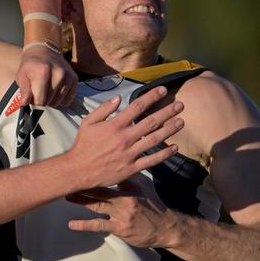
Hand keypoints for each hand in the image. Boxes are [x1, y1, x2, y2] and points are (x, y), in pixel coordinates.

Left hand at [17, 44, 77, 106]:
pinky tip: (55, 91)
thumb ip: (24, 90)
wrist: (44, 51)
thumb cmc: (31, 66)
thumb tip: (24, 103)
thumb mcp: (22, 75)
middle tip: (38, 91)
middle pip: (49, 102)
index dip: (34, 102)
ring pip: (58, 102)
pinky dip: (60, 99)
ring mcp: (68, 76)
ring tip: (46, 90)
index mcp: (43, 72)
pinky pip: (68, 100)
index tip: (32, 96)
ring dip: (51, 100)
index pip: (40, 101)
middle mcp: (58, 74)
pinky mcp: (74, 79)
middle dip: (42, 100)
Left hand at [66, 173, 180, 247]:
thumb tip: (118, 155)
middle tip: (68, 178)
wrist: (166, 228)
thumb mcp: (143, 184)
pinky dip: (84, 225)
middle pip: (100, 189)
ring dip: (81, 200)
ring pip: (97, 205)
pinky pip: (99, 225)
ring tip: (66, 196)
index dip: (95, 169)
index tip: (80, 164)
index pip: (110, 174)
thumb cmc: (152, 203)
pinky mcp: (120, 228)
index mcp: (130, 185)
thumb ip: (129, 172)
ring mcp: (122, 214)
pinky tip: (71, 224)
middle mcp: (125, 198)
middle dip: (83, 184)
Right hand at [67, 86, 184, 189]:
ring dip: (170, 130)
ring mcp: (129, 154)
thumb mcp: (88, 123)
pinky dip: (164, 154)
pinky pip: (151, 160)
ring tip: (181, 122)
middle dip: (167, 112)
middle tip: (181, 105)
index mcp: (114, 125)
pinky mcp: (131, 168)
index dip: (152, 97)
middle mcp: (124, 138)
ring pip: (154, 140)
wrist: (78, 170)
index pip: (137, 107)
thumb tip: (118, 98)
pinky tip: (174, 147)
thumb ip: (103, 109)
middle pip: (151, 122)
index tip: (163, 90)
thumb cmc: (82, 145)